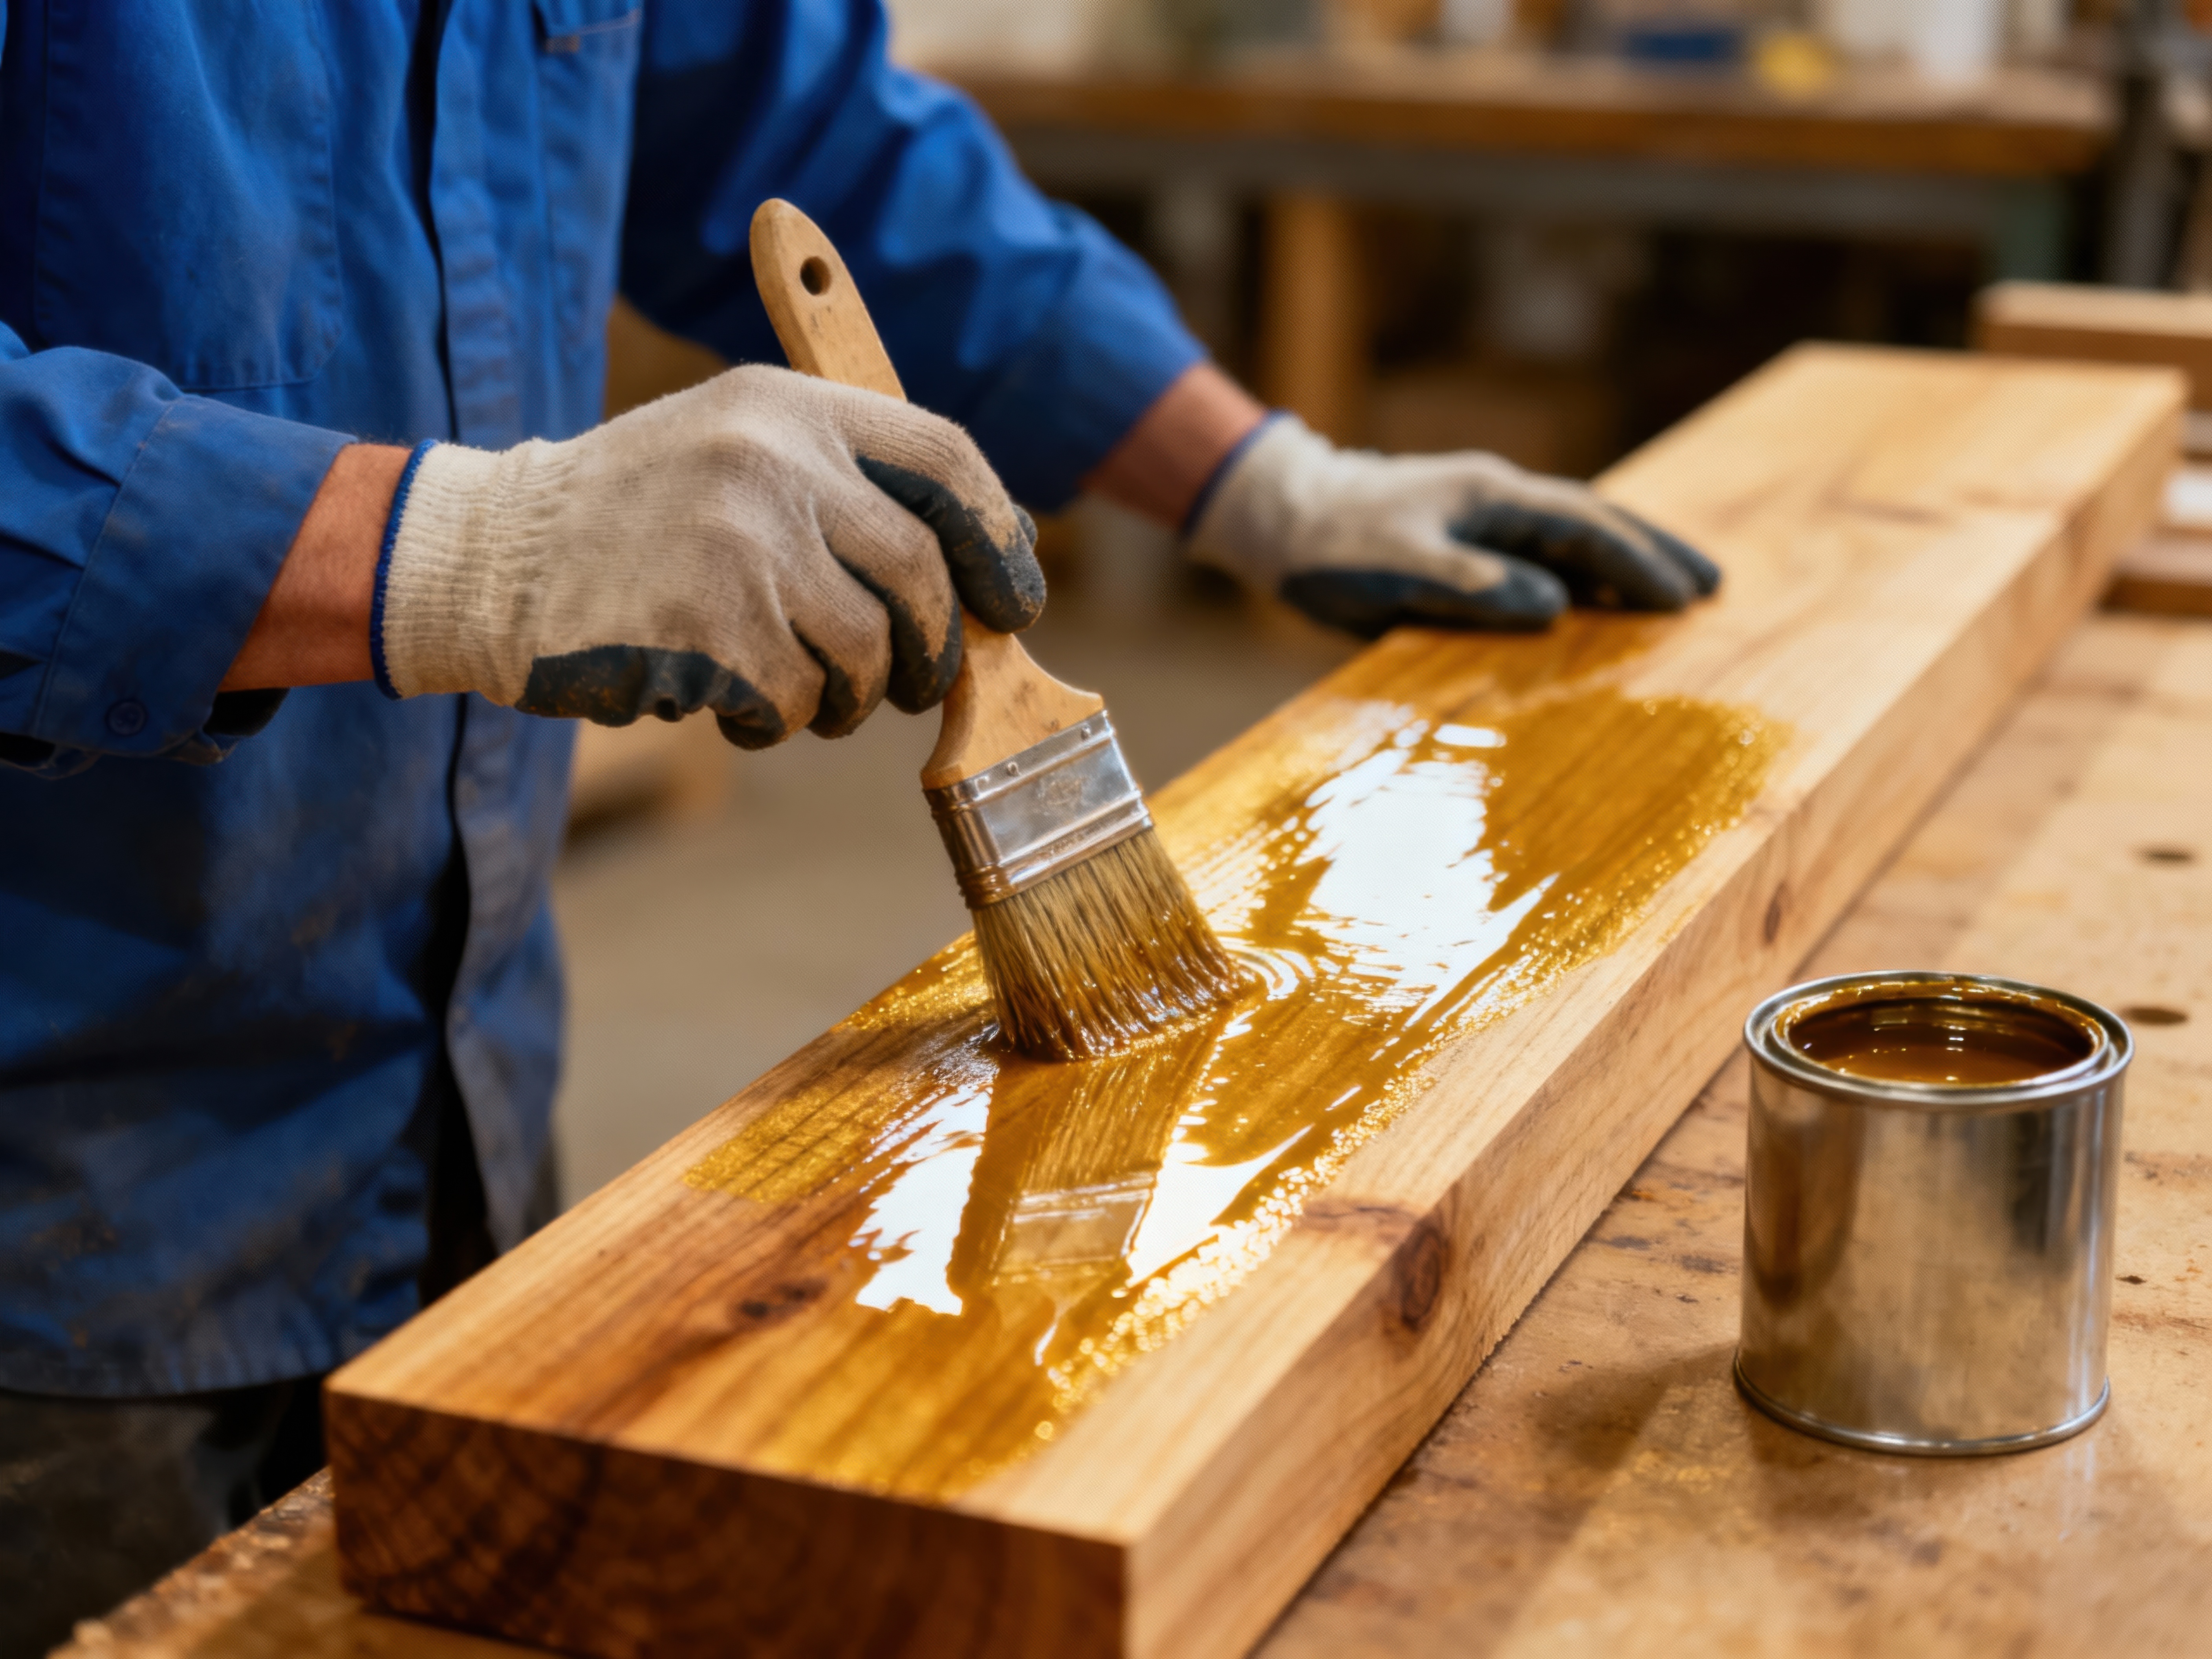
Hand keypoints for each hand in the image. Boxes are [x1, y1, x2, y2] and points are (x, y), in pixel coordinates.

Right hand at [375, 364, 1043, 746]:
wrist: (494, 556)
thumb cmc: (638, 517)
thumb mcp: (741, 447)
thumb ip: (853, 487)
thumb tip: (987, 559)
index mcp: (793, 407)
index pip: (947, 459)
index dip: (1000, 539)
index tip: (1014, 600)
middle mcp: (775, 463)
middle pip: (921, 575)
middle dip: (931, 649)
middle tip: (909, 683)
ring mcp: (742, 544)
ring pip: (867, 654)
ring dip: (850, 698)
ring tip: (800, 690)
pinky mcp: (710, 628)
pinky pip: (795, 702)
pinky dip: (777, 720)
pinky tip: (732, 700)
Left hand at [1186, 415, 1717, 638]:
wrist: (1280, 519)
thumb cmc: (1333, 548)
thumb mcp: (1399, 571)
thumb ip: (1475, 586)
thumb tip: (1555, 603)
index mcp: (1491, 497)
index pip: (1585, 525)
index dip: (1638, 562)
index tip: (1685, 597)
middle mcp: (1495, 497)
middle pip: (1594, 519)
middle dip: (1653, 551)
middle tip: (1711, 586)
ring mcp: (1481, 515)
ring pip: (1570, 533)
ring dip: (1622, 561)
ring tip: (1673, 593)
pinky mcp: (1462, 538)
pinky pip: (1538, 551)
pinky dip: (1577, 571)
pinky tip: (1595, 597)